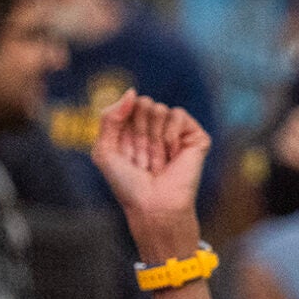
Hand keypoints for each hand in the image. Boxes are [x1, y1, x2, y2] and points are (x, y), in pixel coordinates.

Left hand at [91, 93, 210, 260]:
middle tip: (143, 157)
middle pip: (144, 103)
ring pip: (160, 108)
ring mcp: (176, 133)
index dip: (124, 125)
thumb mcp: (104, 150)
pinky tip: (173, 155)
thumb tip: (132, 92)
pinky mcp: (195, 137)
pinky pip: (178, 114)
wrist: (153, 206)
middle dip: (139, 131)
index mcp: (134, 130)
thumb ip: (109, 117)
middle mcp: (155, 129)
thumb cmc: (128, 185)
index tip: (126, 151)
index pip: (127, 105)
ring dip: (154, 137)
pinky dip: (171, 135)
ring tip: (158, 160)